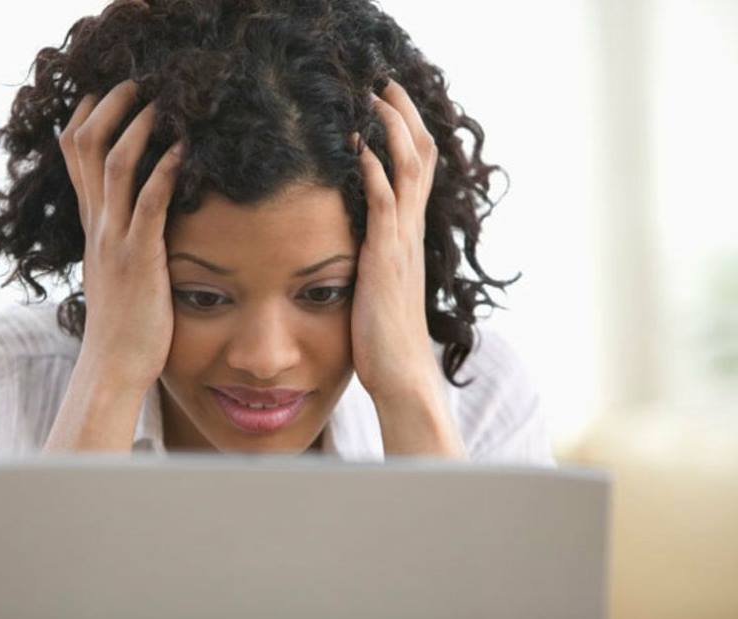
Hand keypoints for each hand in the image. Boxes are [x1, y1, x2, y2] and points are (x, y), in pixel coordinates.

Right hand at [58, 80, 183, 392]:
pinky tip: (184, 149)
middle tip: (133, 82)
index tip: (104, 92)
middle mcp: (98, 226)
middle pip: (87, 148)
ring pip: (116, 166)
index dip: (86, 120)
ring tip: (160, 102)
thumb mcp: (115, 273)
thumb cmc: (122, 325)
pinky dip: (165, 171)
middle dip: (109, 108)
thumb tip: (138, 225)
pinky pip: (150, 203)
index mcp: (93, 227)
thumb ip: (121, 242)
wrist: (113, 365)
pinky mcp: (139, 258)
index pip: (75, 159)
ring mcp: (114, 240)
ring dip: (138, 128)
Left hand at [349, 78, 438, 399]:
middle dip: (404, 117)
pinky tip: (359, 146)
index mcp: (409, 236)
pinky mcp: (386, 260)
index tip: (389, 103)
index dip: (406, 134)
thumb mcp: (380, 286)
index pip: (416, 172)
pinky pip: (384, 205)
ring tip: (374, 96)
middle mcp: (411, 233)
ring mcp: (402, 244)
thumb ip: (375, 257)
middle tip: (386, 82)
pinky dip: (373, 172)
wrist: (400, 375)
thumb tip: (358, 243)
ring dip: (391, 130)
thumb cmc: (385, 337)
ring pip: (407, 171)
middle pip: (420, 158)